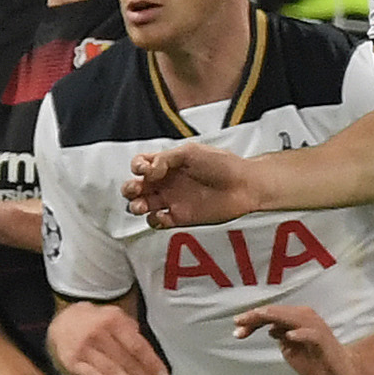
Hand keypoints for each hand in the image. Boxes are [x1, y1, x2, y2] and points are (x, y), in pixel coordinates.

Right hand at [49, 299, 167, 374]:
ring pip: (110, 369)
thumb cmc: (96, 323)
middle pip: (126, 360)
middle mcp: (98, 333)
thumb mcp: (115, 317)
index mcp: (113, 321)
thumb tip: (151, 359)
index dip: (152, 363)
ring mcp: (84, 347)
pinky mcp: (72, 360)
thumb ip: (133, 334)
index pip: (137, 346)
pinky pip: (89, 373)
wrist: (63, 321)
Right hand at [126, 143, 257, 225]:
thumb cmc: (221, 164)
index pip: (141, 165)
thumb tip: (147, 172)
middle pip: (136, 187)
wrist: (244, 185)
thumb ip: (164, 159)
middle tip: (136, 190)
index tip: (144, 170)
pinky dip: (154, 220)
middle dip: (129, 189)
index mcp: (167, 164)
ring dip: (136, 206)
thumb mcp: (190, 152)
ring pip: (142, 206)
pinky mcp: (180, 218)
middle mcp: (166, 182)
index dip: (137, 167)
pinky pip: (158, 222)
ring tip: (141, 206)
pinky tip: (163, 215)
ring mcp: (172, 200)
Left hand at [235, 302, 368, 374]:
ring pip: (293, 317)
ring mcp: (315, 328)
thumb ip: (280, 336)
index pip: (271, 315)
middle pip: (278, 312)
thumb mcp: (291, 348)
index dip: (252, 319)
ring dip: (275, 318)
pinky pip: (312, 334)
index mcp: (295, 319)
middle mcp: (305, 318)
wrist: (339, 373)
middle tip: (238, 321)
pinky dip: (300, 333)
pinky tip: (288, 335)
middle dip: (257, 316)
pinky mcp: (324, 341)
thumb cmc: (314, 359)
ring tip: (259, 318)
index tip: (236, 326)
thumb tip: (268, 328)